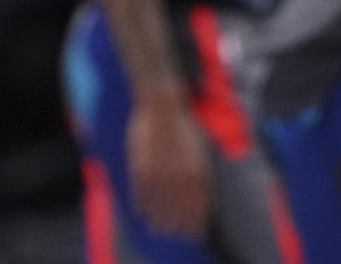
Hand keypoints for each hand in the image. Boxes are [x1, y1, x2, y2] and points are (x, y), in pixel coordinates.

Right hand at [126, 88, 211, 239]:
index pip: (197, 206)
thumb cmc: (184, 125)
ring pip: (159, 208)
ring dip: (161, 222)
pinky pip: (141, 196)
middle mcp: (177, 176)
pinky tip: (144, 214)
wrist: (162, 106)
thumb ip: (200, 175)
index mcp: (195, 171)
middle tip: (180, 234)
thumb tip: (201, 195)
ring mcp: (157, 174)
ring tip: (161, 230)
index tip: (197, 232)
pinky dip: (143, 208)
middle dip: (180, 227)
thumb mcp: (200, 150)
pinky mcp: (140, 169)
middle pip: (179, 211)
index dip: (197, 222)